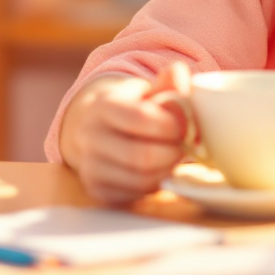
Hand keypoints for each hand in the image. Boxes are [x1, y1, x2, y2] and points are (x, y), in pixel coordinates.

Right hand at [59, 62, 190, 205]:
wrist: (98, 126)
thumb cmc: (134, 106)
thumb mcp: (150, 88)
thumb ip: (171, 81)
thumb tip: (181, 79)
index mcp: (103, 105)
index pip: (141, 118)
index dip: (172, 125)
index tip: (185, 125)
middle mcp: (89, 136)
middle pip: (142, 156)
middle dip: (173, 153)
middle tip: (185, 146)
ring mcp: (89, 165)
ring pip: (140, 179)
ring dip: (167, 170)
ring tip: (175, 156)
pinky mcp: (95, 189)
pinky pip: (133, 195)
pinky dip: (154, 185)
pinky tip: (160, 170)